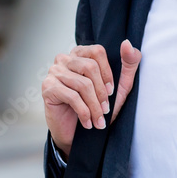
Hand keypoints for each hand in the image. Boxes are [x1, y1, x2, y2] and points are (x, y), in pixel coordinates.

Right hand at [42, 39, 140, 160]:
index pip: (97, 52)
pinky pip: (71, 96)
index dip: (107, 72)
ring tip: (98, 119)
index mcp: (80, 53)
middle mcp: (65, 59)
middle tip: (105, 109)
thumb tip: (127, 43)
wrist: (78, 134)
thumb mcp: (120, 85)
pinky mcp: (48, 88)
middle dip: (101, 93)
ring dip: (94, 106)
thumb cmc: (98, 106)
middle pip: (90, 67)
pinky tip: (87, 122)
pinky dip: (84, 112)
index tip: (111, 91)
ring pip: (82, 84)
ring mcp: (54, 72)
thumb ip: (129, 63)